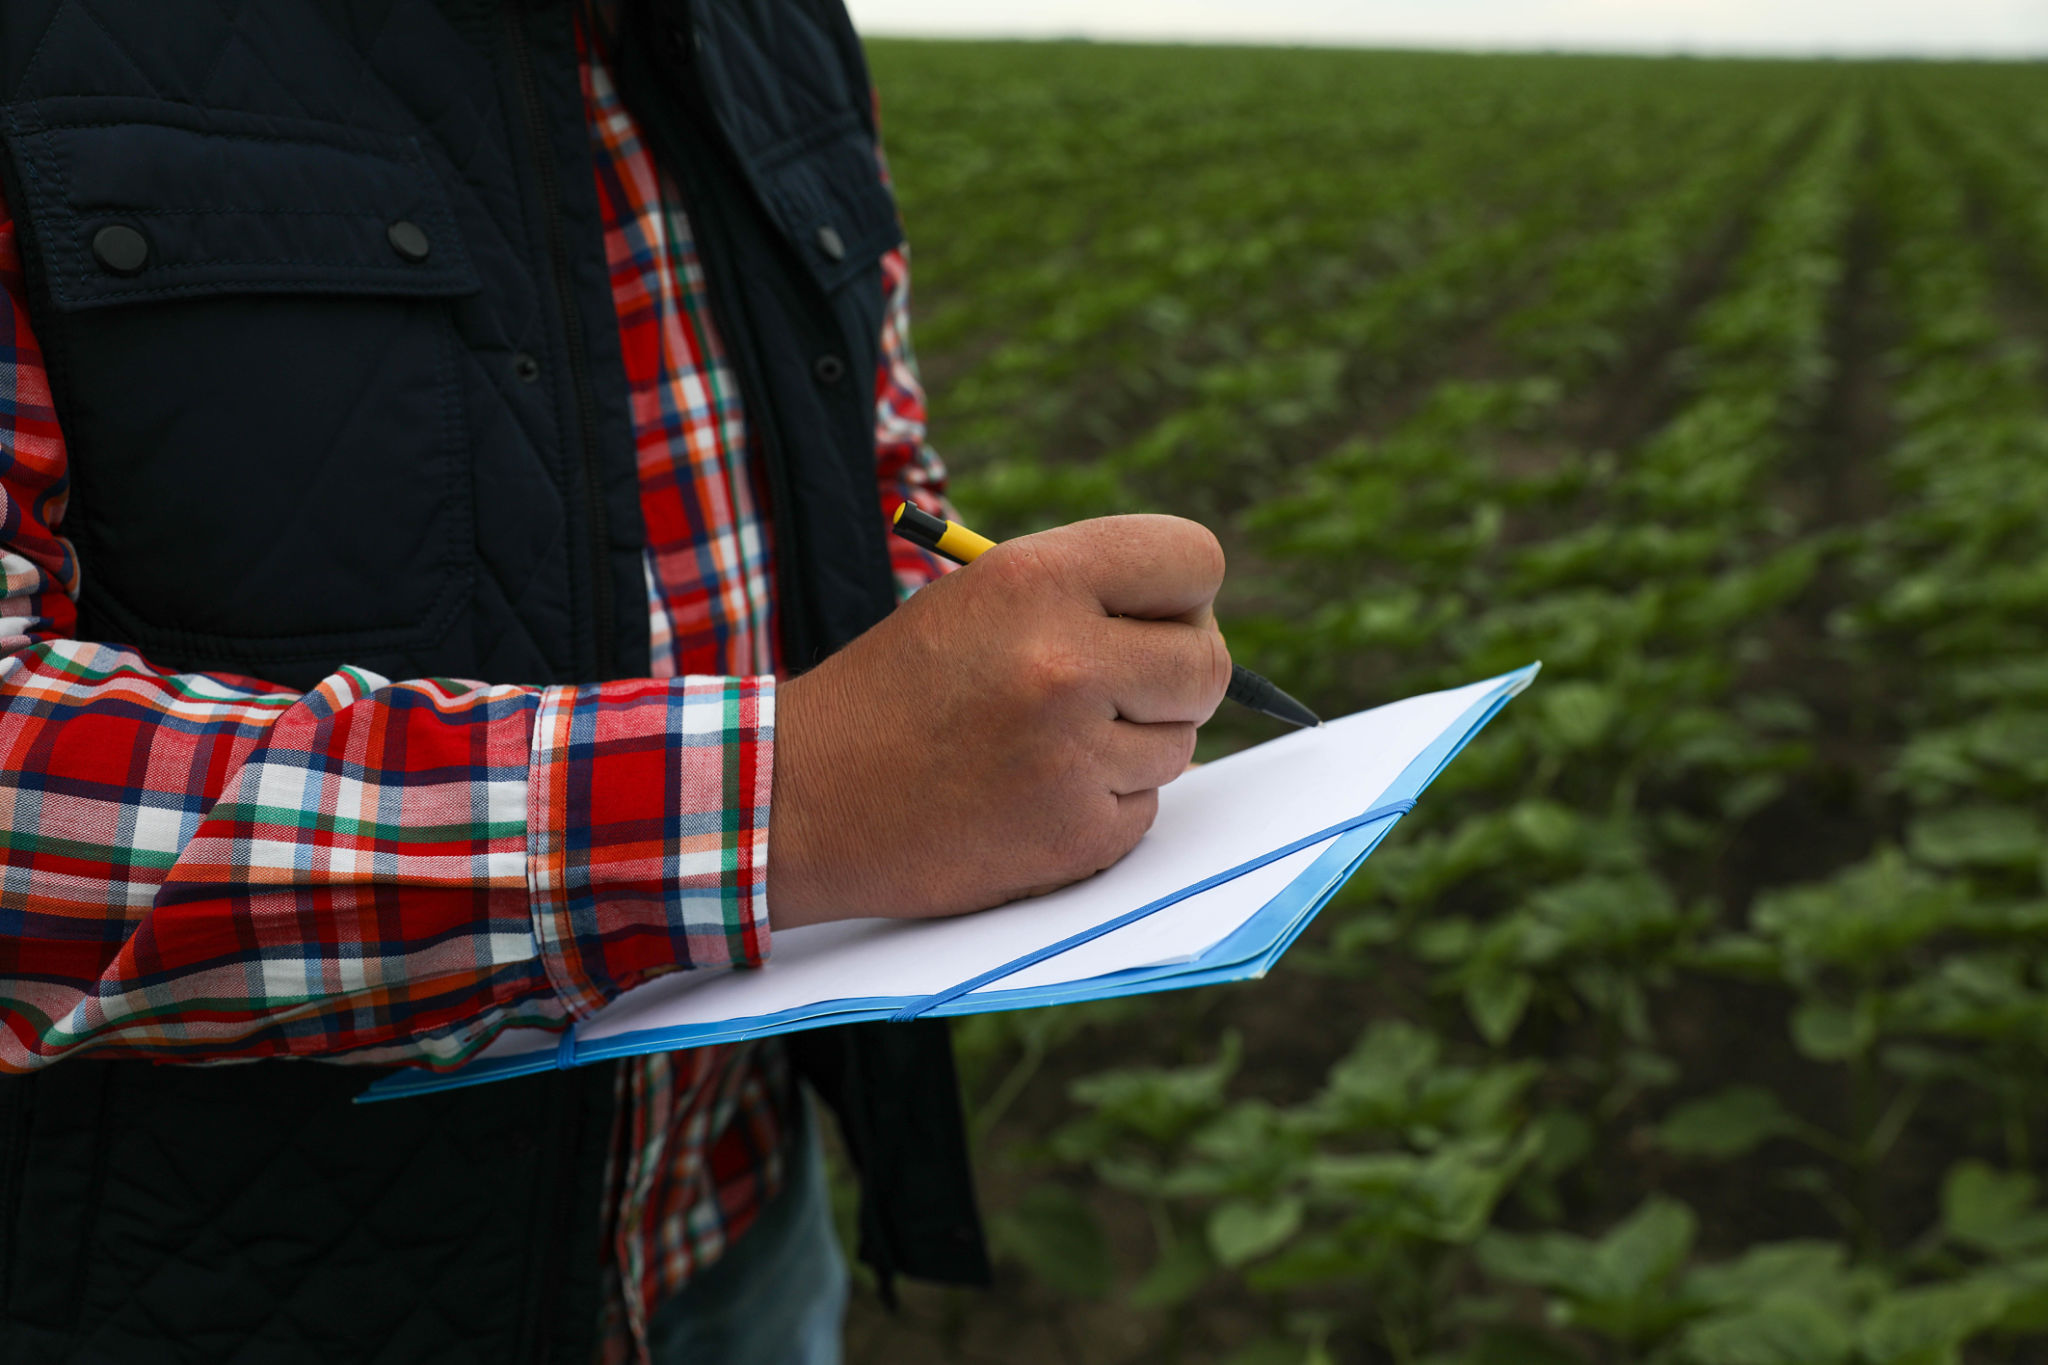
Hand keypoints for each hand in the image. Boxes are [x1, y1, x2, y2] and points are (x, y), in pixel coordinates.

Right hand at [766, 515, 1230, 928]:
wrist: (803, 797)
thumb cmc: (898, 689)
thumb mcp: (979, 598)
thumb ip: (1086, 596)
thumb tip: (1196, 625)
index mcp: (1039, 578)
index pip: (1196, 561)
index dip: (1182, 594)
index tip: (1153, 618)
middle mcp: (1065, 661)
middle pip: (1207, 663)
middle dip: (1174, 679)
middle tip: (1114, 690)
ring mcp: (1074, 754)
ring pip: (1180, 743)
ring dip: (1132, 747)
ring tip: (1042, 744)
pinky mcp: (1076, 833)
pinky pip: (1144, 808)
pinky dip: (1102, 805)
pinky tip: (1030, 793)